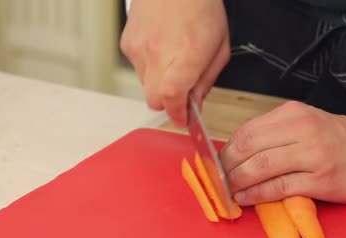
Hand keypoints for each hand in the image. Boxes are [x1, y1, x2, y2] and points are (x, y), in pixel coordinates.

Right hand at [120, 0, 229, 126]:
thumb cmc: (199, 8)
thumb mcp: (219, 47)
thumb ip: (206, 80)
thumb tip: (194, 105)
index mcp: (187, 53)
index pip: (172, 95)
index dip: (177, 113)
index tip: (184, 118)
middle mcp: (158, 53)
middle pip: (154, 100)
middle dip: (169, 102)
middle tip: (182, 92)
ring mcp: (138, 49)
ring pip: (146, 86)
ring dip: (160, 82)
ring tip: (173, 60)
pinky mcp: (126, 45)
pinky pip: (138, 69)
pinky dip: (150, 67)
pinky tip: (161, 49)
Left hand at [219, 101, 345, 205]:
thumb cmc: (340, 140)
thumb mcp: (306, 123)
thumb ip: (275, 133)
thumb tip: (237, 154)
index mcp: (293, 114)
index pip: (247, 131)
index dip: (225, 151)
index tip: (217, 165)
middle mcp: (301, 130)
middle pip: (248, 149)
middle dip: (226, 168)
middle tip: (218, 181)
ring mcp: (312, 155)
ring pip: (260, 169)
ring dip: (237, 183)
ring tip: (228, 192)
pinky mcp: (321, 180)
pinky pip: (279, 188)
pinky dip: (256, 195)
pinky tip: (245, 200)